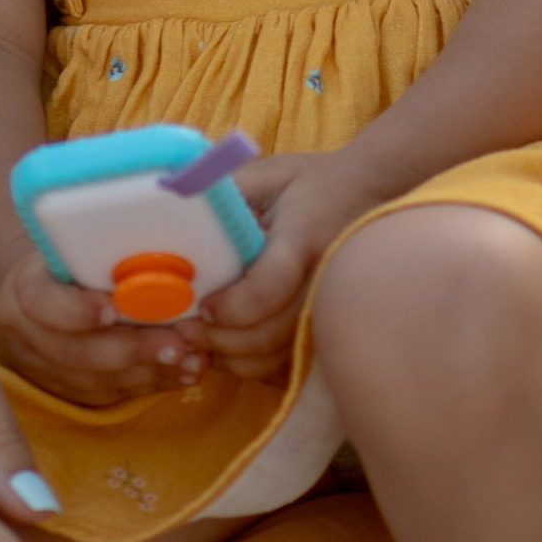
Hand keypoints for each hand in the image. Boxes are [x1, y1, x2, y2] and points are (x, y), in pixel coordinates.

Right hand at [0, 247, 206, 407]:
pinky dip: (153, 383)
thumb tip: (157, 231)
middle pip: (76, 352)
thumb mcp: (73, 244)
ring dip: (151, 372)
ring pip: (99, 381)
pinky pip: (115, 394)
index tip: (114, 308)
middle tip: (177, 344)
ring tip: (194, 359)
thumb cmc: (69, 261)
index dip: (77, 310)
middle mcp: (29, 336)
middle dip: (132, 349)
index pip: (41, 302)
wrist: (38, 301)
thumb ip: (102, 244)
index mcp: (25, 288)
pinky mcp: (74, 392)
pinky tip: (185, 372)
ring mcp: (50, 370)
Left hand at [197, 149, 376, 376]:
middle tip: (185, 331)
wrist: (368, 193)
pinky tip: (232, 349)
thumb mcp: (268, 174)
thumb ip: (226, 193)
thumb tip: (172, 203)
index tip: (202, 305)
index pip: (267, 288)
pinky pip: (289, 367)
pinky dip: (256, 367)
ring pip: (276, 359)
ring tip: (202, 341)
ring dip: (232, 358)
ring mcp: (329, 312)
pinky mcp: (330, 330)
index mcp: (304, 238)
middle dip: (218, 340)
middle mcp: (321, 282)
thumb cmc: (309, 183)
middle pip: (268, 335)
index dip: (229, 307)